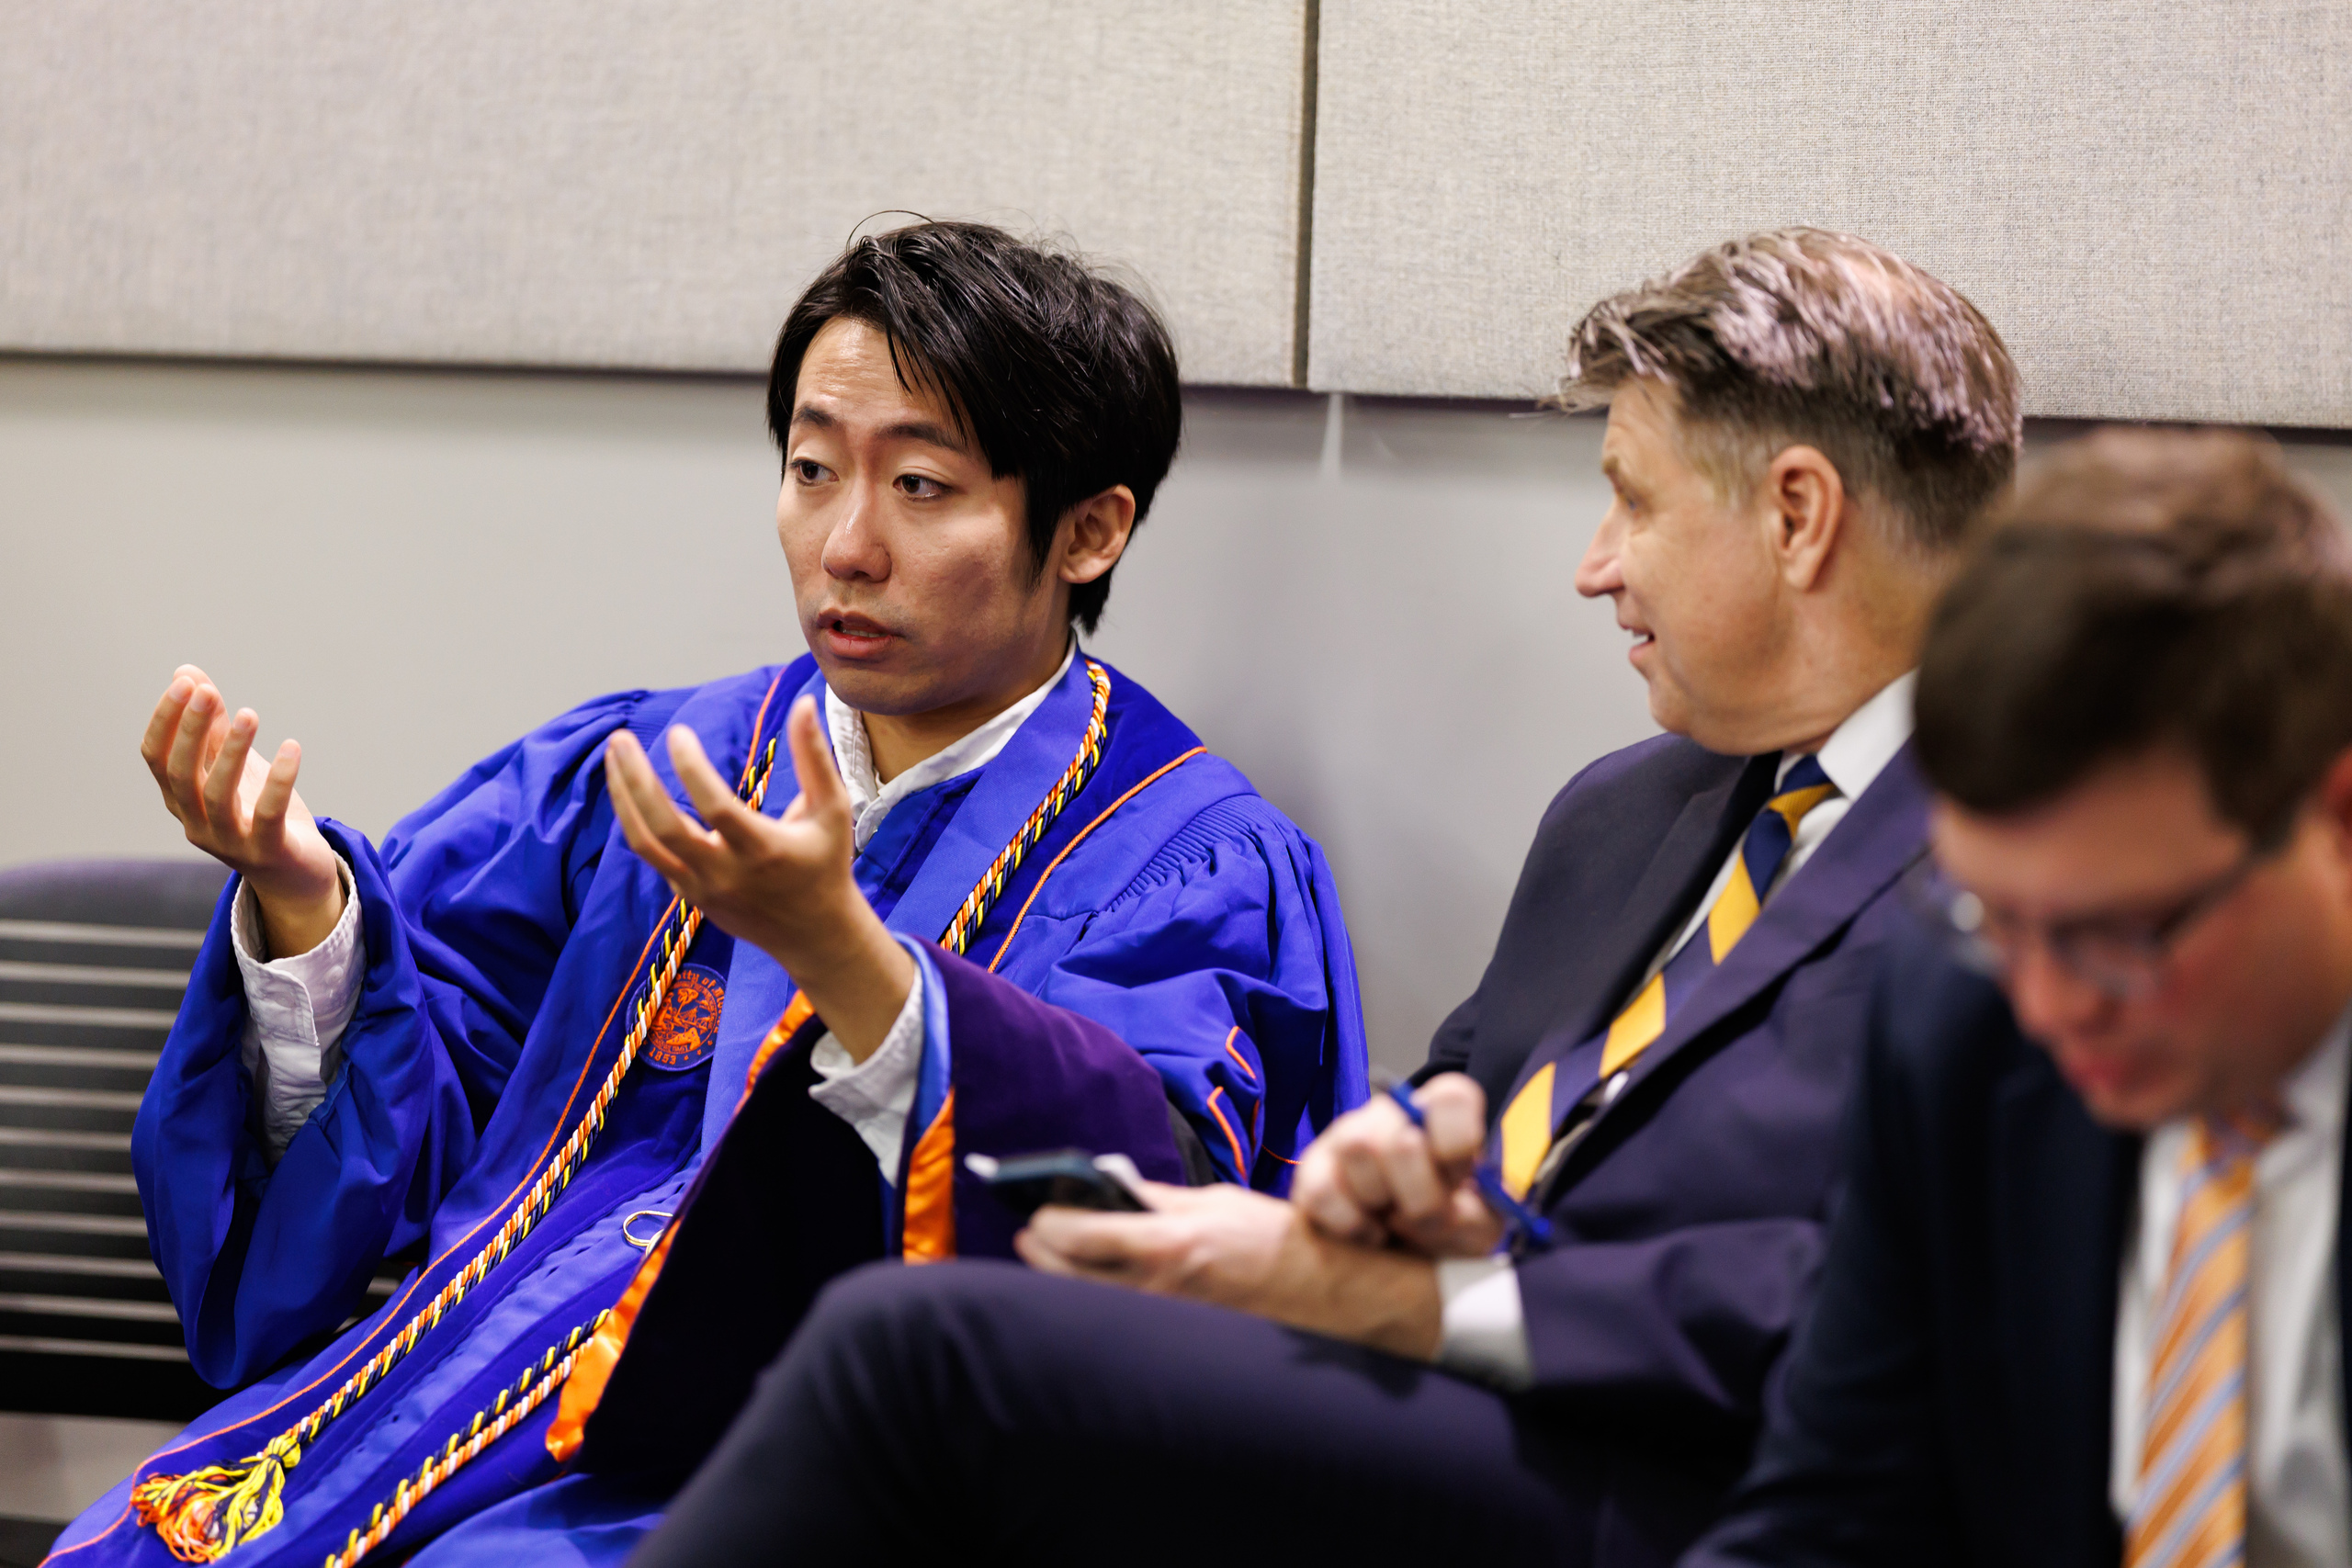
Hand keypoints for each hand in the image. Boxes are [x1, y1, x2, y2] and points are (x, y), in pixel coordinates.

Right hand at [139, 667, 341, 957]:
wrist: (294, 874)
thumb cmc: (258, 812)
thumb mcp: (234, 765)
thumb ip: (211, 724)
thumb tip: (187, 673)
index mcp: (181, 799)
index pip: (156, 758)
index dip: (165, 720)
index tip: (184, 682)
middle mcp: (195, 822)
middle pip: (180, 773)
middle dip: (190, 730)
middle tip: (207, 692)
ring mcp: (229, 841)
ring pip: (217, 794)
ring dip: (231, 751)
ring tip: (249, 714)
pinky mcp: (267, 851)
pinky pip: (268, 814)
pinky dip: (279, 779)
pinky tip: (292, 747)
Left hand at [604, 694, 913, 1058]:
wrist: (813, 936)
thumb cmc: (826, 864)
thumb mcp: (833, 810)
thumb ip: (815, 757)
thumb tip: (802, 702)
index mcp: (764, 850)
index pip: (717, 808)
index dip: (692, 769)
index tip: (679, 733)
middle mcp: (725, 873)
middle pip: (665, 828)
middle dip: (636, 780)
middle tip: (620, 738)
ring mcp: (701, 888)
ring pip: (645, 842)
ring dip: (623, 797)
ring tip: (616, 755)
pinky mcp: (688, 895)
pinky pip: (651, 854)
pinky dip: (637, 818)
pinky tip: (632, 785)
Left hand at [1017, 1182, 1443, 1359]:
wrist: (1318, 1288)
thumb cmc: (1270, 1236)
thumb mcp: (1212, 1201)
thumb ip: (1156, 1198)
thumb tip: (1109, 1186)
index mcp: (1170, 1242)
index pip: (1084, 1236)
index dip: (1049, 1223)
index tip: (1036, 1211)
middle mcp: (1160, 1285)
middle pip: (1071, 1276)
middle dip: (1041, 1252)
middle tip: (1030, 1232)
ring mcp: (1164, 1314)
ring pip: (1088, 1299)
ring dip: (1061, 1276)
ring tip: (1049, 1253)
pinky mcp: (1172, 1330)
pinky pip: (1116, 1312)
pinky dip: (1092, 1294)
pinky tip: (1087, 1278)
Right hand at [1292, 1074, 1502, 1256]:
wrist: (1399, 1257)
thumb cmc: (1443, 1228)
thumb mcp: (1478, 1228)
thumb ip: (1478, 1217)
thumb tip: (1450, 1207)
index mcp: (1443, 1116)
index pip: (1452, 1098)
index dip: (1456, 1142)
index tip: (1458, 1180)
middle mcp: (1393, 1114)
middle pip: (1401, 1137)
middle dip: (1419, 1197)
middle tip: (1425, 1218)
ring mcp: (1346, 1137)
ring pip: (1357, 1148)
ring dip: (1381, 1207)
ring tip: (1392, 1222)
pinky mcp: (1311, 1171)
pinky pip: (1322, 1190)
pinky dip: (1350, 1224)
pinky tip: (1367, 1232)